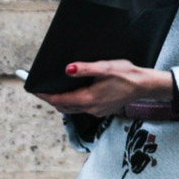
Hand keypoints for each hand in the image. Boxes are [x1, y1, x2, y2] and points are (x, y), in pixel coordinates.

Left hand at [33, 60, 173, 116]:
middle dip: (51, 99)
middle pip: (63, 106)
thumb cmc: (127, 75)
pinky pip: (82, 109)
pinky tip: (74, 94)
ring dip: (62, 102)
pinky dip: (73, 102)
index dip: (45, 95)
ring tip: (54, 92)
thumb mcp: (105, 68)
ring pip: (72, 109)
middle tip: (41, 90)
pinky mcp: (102, 111)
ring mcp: (97, 111)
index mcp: (88, 98)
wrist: (144, 85)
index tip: (34, 90)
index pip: (59, 99)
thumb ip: (85, 69)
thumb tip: (67, 69)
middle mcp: (91, 108)